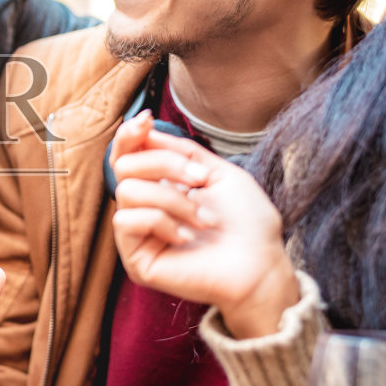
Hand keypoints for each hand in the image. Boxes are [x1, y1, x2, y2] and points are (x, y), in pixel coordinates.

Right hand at [109, 112, 296, 337]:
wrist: (262, 264)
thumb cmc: (248, 223)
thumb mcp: (216, 172)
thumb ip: (180, 150)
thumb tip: (145, 129)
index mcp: (161, 187)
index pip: (127, 156)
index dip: (129, 135)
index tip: (146, 121)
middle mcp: (145, 208)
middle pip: (124, 165)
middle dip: (165, 164)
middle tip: (201, 179)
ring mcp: (139, 235)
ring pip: (127, 192)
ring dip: (173, 199)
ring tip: (203, 218)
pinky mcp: (136, 259)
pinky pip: (127, 222)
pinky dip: (162, 222)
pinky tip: (187, 238)